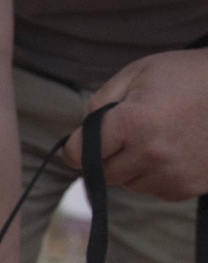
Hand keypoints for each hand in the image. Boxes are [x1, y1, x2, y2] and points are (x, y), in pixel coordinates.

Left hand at [63, 49, 207, 200]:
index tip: (80, 142)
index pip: (78, 154)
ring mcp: (169, 175)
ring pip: (128, 183)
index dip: (75, 146)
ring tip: (158, 136)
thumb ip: (100, 103)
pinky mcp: (185, 189)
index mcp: (132, 123)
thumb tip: (78, 137)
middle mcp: (149, 154)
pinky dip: (156, 174)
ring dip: (132, 166)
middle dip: (106, 156)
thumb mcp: (139, 73)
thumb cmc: (187, 76)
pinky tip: (175, 149)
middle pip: (101, 174)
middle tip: (128, 133)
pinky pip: (154, 189)